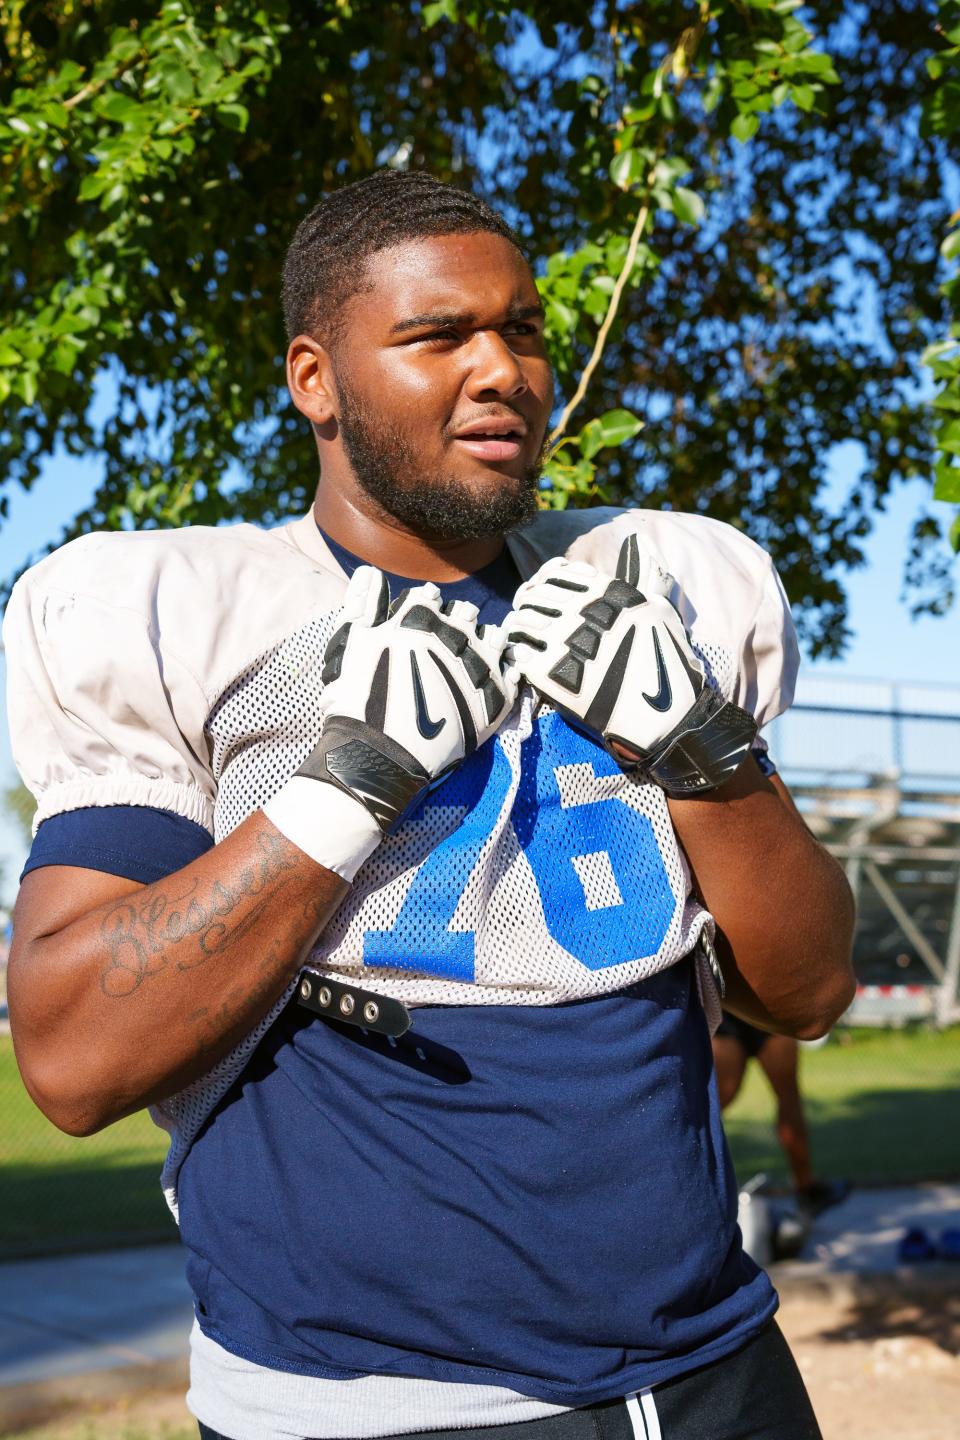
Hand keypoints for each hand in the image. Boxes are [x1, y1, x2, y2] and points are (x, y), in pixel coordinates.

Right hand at [310, 565, 517, 825]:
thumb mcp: (348, 645)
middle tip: (439, 649)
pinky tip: (489, 680)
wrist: (379, 757)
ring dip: (482, 644)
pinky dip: (504, 672)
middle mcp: (455, 634)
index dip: (420, 611)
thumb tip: (371, 572)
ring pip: (494, 637)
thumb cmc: (356, 701)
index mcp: (419, 617)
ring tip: (467, 662)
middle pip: (465, 613)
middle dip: (453, 624)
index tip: (413, 631)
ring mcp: (480, 666)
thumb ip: (362, 603)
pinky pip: (513, 673)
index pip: (430, 597)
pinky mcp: (496, 699)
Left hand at [506, 534, 756, 796]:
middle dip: (526, 604)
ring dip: (516, 629)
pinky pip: (517, 655)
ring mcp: (564, 642)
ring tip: (519, 638)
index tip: (541, 592)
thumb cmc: (666, 663)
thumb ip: (645, 577)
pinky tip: (522, 661)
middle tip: (525, 616)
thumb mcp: (661, 610)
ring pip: (519, 623)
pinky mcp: (550, 674)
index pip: (557, 573)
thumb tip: (640, 545)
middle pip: (533, 596)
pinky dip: (515, 656)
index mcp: (606, 593)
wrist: (662, 715)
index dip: (544, 581)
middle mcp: (582, 611)